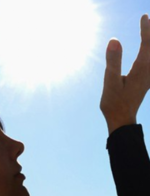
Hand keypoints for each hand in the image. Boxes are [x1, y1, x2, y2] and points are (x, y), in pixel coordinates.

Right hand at [100, 14, 149, 133]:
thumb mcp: (110, 82)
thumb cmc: (114, 102)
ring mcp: (149, 76)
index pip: (147, 43)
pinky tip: (147, 52)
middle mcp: (149, 71)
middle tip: (149, 20)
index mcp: (141, 69)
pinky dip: (149, 52)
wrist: (121, 119)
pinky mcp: (146, 80)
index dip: (146, 28)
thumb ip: (113, 61)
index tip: (144, 16)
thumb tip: (114, 40)